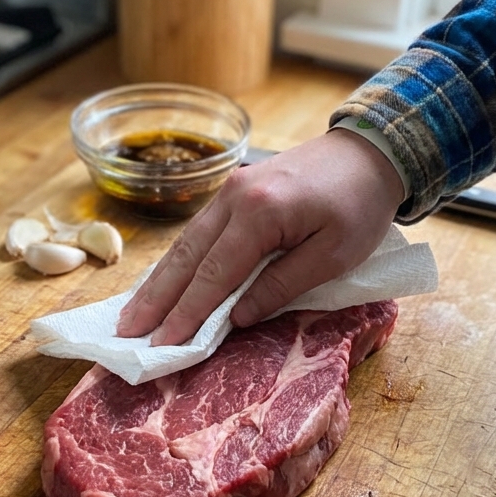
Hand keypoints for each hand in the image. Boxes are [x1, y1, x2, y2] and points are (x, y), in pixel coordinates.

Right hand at [116, 129, 406, 344]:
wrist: (369, 152)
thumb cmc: (359, 206)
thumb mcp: (333, 256)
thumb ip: (282, 285)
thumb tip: (236, 317)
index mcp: (260, 214)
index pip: (214, 275)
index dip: (186, 314)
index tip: (162, 344)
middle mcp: (234, 198)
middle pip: (187, 257)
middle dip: (156, 299)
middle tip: (126, 333)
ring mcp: (230, 190)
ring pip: (186, 243)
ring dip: (159, 282)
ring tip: (132, 314)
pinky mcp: (234, 190)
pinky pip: (198, 232)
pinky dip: (178, 261)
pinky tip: (163, 282)